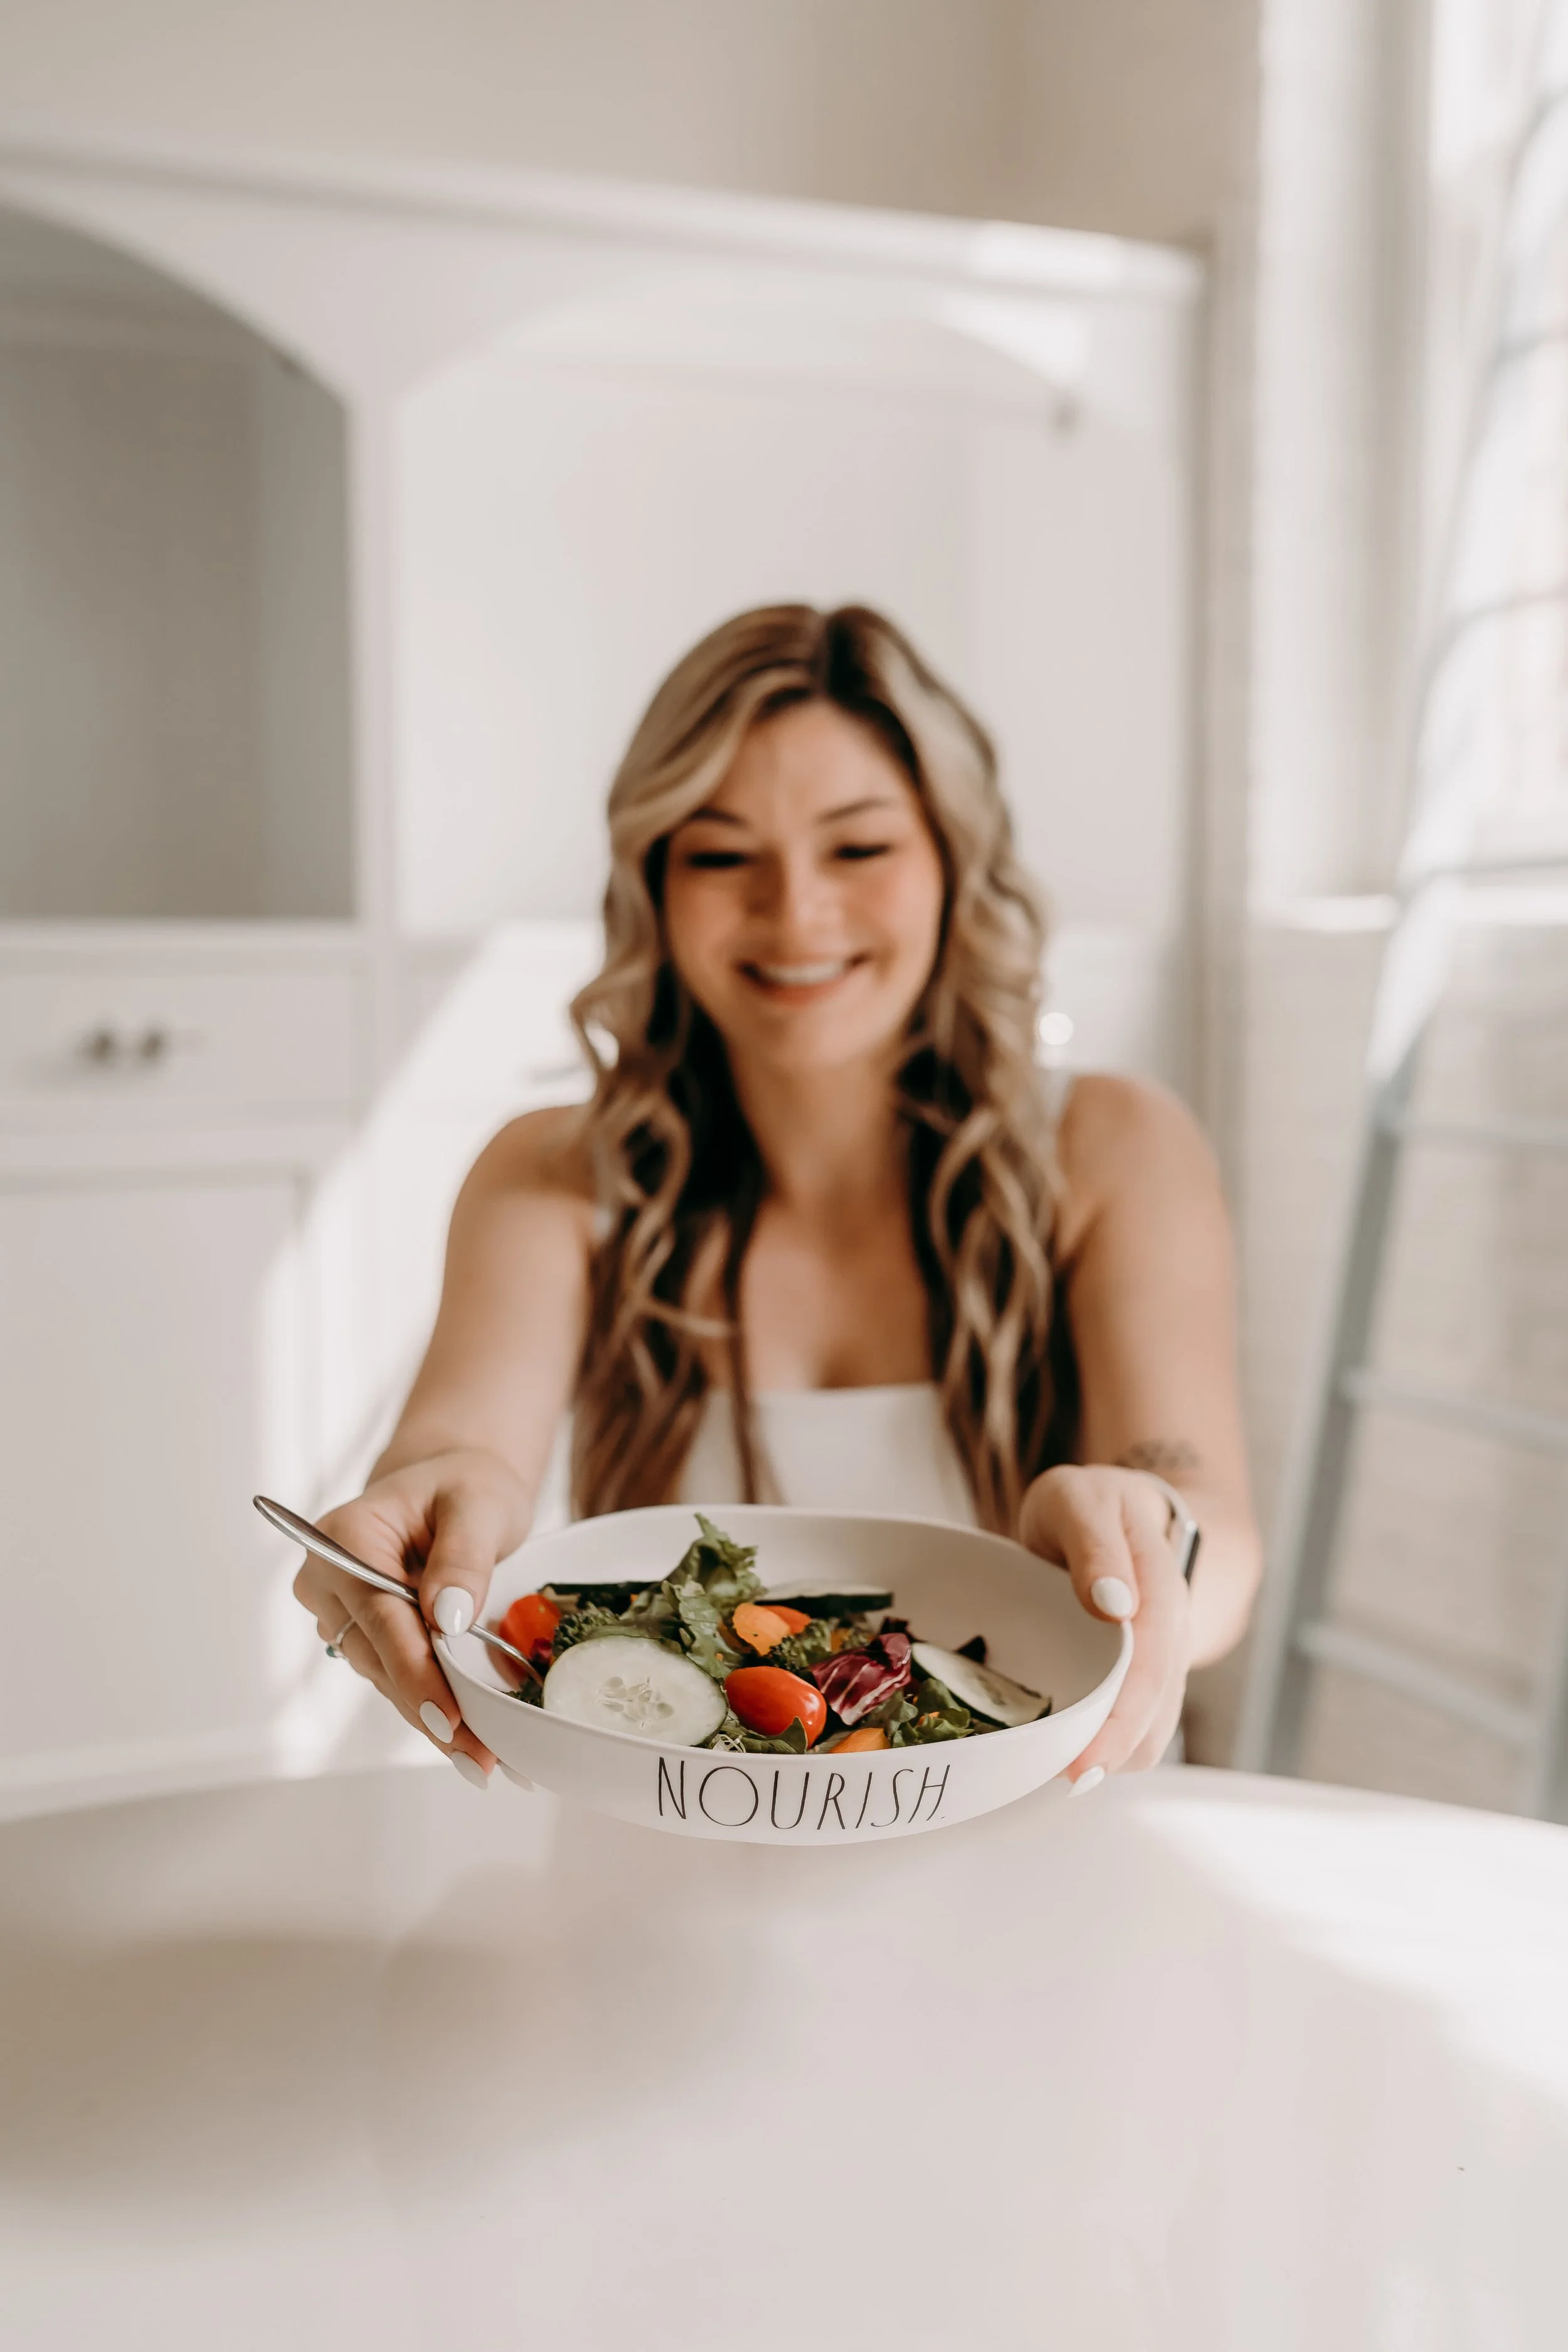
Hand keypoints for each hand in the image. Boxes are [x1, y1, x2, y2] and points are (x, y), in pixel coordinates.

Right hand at [292, 1449, 532, 1785]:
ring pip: (385, 1678)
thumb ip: (463, 1556)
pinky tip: (469, 1741)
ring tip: (484, 1759)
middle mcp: (327, 1580)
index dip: (414, 1671)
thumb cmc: (464, 1484)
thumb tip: (448, 1618)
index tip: (448, 1717)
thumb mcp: (478, 1504)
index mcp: (343, 1537)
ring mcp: (340, 1613)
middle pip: (379, 1658)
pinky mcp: (363, 1636)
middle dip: (431, 1710)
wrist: (452, 1486)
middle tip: (481, 1759)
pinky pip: (396, 1676)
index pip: (379, 1615)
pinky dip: (432, 1705)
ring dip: (433, 1718)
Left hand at [1017, 1464, 1190, 1782]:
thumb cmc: (1093, 1503)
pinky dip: (1110, 1745)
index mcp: (1160, 1591)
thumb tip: (1115, 1604)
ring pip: (1153, 1728)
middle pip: (1156, 1711)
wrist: (1124, 1506)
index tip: (1080, 1761)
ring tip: (1060, 1773)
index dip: (1120, 1721)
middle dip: (1114, 1752)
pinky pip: (1138, 1723)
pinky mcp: (1144, 1675)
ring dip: (1115, 1757)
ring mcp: (1161, 1658)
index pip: (1149, 1668)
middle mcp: (1170, 1633)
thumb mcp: (1080, 1502)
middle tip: (1063, 1780)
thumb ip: (1095, 1545)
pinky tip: (1069, 1751)